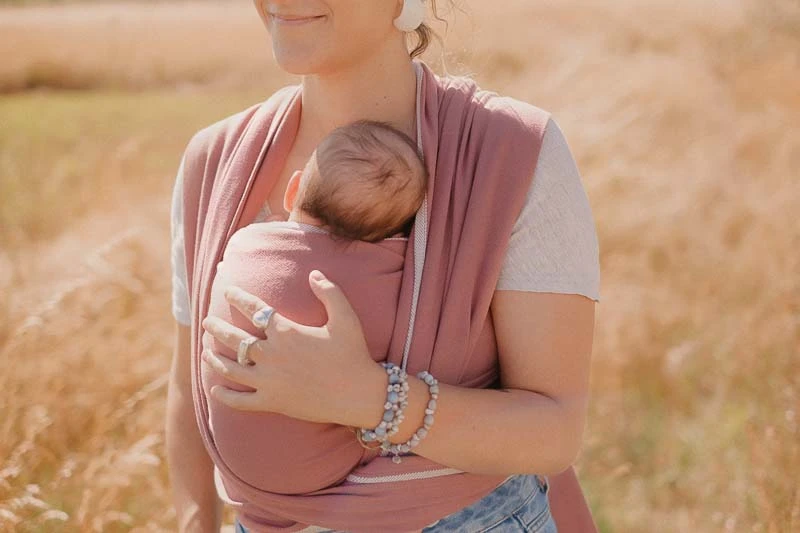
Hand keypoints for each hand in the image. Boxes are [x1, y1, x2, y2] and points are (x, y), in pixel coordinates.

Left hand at [200, 270, 384, 425]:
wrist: (358, 395)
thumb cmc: (353, 354)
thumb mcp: (346, 318)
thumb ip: (329, 292)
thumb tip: (313, 273)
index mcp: (286, 332)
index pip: (254, 309)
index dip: (238, 298)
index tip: (227, 291)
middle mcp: (272, 355)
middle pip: (234, 338)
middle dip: (216, 328)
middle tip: (207, 322)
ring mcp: (269, 380)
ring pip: (231, 368)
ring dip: (214, 358)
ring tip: (206, 351)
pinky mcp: (272, 402)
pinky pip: (240, 401)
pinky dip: (223, 395)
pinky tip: (213, 389)